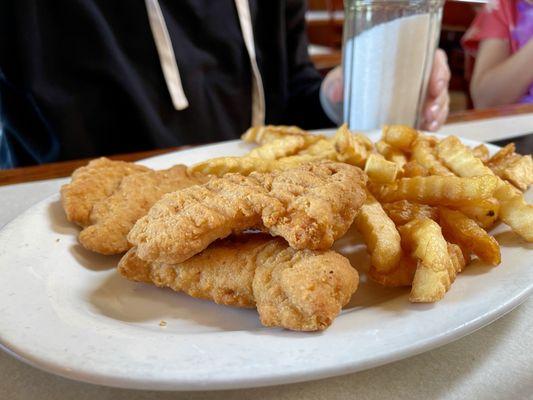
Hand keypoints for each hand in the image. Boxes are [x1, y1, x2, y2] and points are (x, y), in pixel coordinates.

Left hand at [320, 49, 450, 129]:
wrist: (341, 105)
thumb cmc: (345, 85)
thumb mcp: (339, 80)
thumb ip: (337, 84)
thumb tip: (336, 92)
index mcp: (402, 60)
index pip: (430, 58)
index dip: (439, 69)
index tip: (436, 83)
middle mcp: (414, 76)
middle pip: (439, 82)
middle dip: (440, 98)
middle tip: (430, 112)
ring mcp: (416, 97)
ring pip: (438, 102)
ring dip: (438, 114)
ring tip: (429, 125)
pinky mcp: (413, 115)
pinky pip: (429, 119)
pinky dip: (431, 125)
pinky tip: (427, 132)